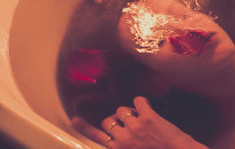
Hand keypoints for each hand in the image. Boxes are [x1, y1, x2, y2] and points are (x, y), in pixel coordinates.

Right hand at [72, 96, 208, 148]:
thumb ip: (123, 145)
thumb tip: (115, 137)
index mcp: (117, 148)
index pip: (96, 136)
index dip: (84, 127)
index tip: (75, 119)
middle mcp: (123, 138)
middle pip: (108, 120)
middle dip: (116, 120)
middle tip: (127, 122)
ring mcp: (135, 126)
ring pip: (122, 109)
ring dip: (130, 111)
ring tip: (141, 118)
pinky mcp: (148, 116)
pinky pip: (138, 100)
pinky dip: (143, 102)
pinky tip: (148, 108)